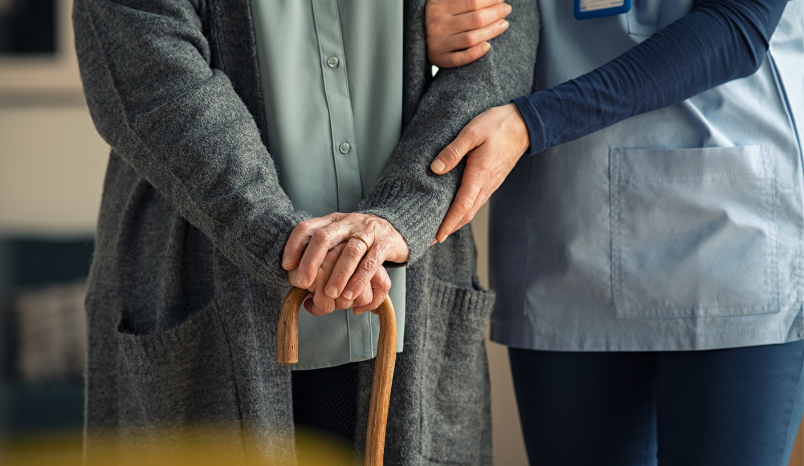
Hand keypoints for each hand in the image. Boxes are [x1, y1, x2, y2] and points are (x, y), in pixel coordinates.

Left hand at [283, 212, 408, 310]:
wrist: (396, 229)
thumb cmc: (360, 240)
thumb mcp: (339, 240)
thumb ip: (321, 256)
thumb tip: (300, 285)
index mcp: (332, 221)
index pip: (307, 227)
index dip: (294, 245)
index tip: (286, 266)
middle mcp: (348, 222)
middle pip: (324, 237)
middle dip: (311, 261)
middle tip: (303, 283)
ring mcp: (367, 231)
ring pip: (350, 251)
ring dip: (338, 275)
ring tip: (330, 295)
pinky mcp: (385, 243)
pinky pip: (371, 262)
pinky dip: (359, 280)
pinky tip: (351, 295)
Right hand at [426, 0, 511, 67]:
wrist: (418, 35)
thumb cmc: (439, 16)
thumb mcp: (445, 1)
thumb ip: (462, 0)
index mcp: (437, 5)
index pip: (472, 1)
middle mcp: (436, 24)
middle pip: (475, 19)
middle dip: (496, 13)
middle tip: (506, 10)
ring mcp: (436, 43)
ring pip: (471, 38)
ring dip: (492, 31)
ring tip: (503, 24)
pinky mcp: (437, 58)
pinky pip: (459, 59)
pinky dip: (475, 53)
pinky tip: (488, 46)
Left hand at [430, 103, 529, 241]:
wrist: (524, 124)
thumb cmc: (498, 125)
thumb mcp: (472, 132)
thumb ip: (453, 151)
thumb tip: (435, 169)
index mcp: (480, 175)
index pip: (462, 207)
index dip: (448, 224)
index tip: (436, 237)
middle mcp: (486, 185)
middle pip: (466, 214)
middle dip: (448, 229)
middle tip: (430, 240)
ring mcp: (490, 185)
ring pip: (472, 210)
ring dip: (456, 222)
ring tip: (439, 229)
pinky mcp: (491, 181)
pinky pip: (476, 202)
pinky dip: (464, 212)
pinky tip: (455, 211)